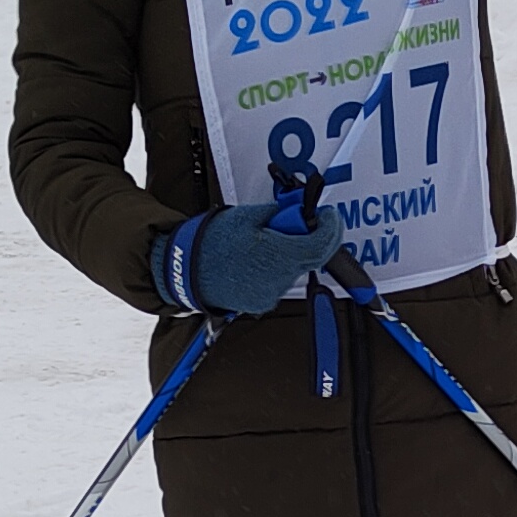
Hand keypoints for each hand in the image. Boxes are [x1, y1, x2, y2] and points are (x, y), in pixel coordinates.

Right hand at [152, 190, 349, 317]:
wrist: (184, 269)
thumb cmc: (213, 240)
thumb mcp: (248, 216)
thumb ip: (280, 214)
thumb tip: (300, 213)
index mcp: (278, 254)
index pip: (322, 244)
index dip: (332, 227)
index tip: (329, 215)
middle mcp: (279, 279)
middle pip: (311, 256)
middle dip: (308, 237)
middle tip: (292, 222)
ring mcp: (271, 295)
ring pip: (295, 268)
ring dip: (289, 253)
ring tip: (263, 241)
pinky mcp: (262, 303)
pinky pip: (280, 281)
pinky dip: (276, 267)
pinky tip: (256, 259)